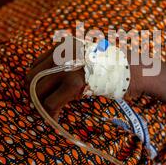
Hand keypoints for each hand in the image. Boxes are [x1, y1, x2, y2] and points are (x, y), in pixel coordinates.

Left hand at [26, 40, 148, 118]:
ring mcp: (67, 67)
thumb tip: (44, 83)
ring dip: (40, 107)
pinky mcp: (74, 83)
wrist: (134, 70)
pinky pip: (50, 103)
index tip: (40, 96)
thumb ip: (67, 64)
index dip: (34, 83)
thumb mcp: (85, 58)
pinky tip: (56, 119)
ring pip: (37, 91)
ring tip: (49, 115)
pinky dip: (50, 114)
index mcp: (63, 45)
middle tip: (41, 108)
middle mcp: (61, 52)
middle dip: (33, 96)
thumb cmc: (111, 68)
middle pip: (31, 78)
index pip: (34, 65)